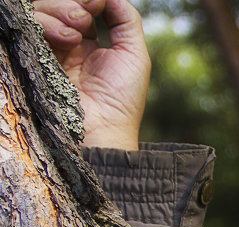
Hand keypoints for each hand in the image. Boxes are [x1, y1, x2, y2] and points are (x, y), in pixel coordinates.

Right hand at [33, 0, 149, 148]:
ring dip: (59, 11)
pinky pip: (29, 25)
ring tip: (76, 34)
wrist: (101, 128)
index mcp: (89, 43)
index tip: (98, 4)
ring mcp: (47, 49)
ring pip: (40, 9)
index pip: (80, 6)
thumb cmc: (122, 98)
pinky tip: (67, 39)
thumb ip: (125, 20)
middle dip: (71, 2)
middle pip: (58, 4)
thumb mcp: (135, 55)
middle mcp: (65, 43)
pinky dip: (47, 23)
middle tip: (84, 18)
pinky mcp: (32, 56)